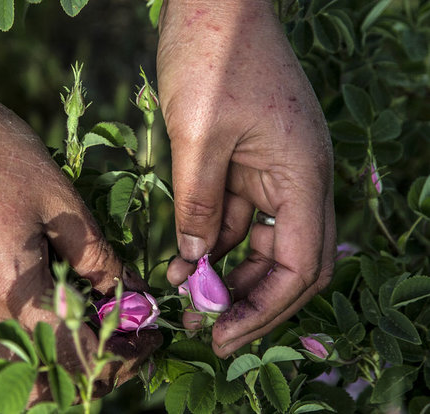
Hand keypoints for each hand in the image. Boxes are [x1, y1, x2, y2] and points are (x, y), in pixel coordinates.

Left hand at [157, 0, 335, 356]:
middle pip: (288, 263)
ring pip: (262, 243)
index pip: (300, 266)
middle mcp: (299, 178)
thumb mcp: (197, 135)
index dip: (264, 310)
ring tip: (187, 299)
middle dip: (251, 301)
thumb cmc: (211, 55)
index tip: (223, 336)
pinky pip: (239, 216)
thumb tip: (196, 262)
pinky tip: (184, 261)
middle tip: (207, 329)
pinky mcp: (251, 162)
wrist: (216, 3)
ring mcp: (277, 171)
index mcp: (302, 174)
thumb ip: (198, 205)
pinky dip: (215, 242)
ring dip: (229, 274)